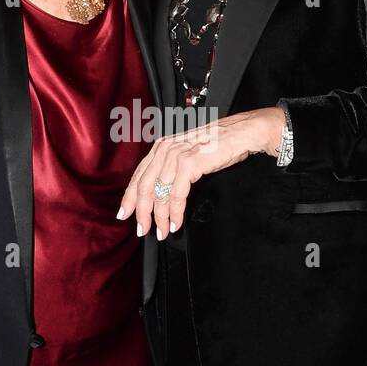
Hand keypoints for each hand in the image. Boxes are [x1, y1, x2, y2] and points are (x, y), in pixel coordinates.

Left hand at [117, 106, 285, 239]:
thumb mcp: (188, 154)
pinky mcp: (189, 164)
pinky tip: (176, 223)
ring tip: (163, 232)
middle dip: (142, 213)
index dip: (129, 198)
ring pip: (159, 194)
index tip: (125, 214)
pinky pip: (176, 195)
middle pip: (144, 187)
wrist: (241, 133)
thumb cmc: (219, 144)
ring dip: (160, 218)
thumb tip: (161, 194)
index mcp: (161, 147)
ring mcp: (176, 156)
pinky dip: (175, 213)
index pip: (138, 176)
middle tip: (143, 230)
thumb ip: (172, 168)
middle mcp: (165, 149)